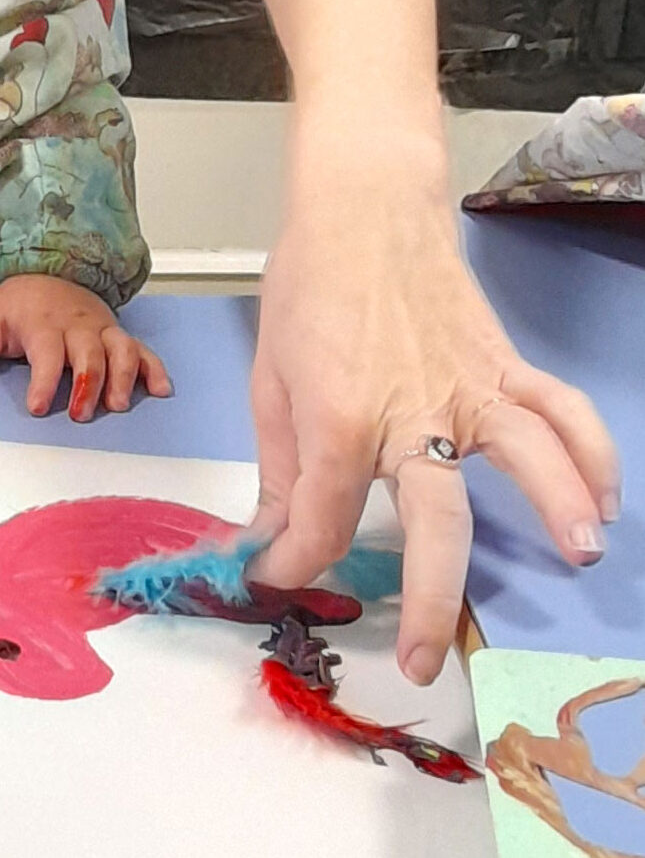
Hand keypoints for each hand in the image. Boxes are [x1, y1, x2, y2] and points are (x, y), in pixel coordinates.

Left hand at [0, 274, 172, 418]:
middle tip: (80, 414)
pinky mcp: (119, 334)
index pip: (46, 354)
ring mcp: (103, 329)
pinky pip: (143, 350)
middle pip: (89, 354)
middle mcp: (78, 326)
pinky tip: (160, 390)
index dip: (42, 381)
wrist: (47, 270)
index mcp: (44, 324)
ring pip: (121, 350)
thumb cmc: (21, 304)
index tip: (36, 406)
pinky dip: (155, 369)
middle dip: (87, 384)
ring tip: (118, 406)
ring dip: (123, 378)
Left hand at [248, 142, 622, 686]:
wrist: (360, 210)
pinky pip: (560, 413)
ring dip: (557, 509)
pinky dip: (590, 454)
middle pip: (433, 523)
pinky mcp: (502, 367)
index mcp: (338, 420)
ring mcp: (466, 389)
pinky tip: (602, 497)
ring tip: (579, 558)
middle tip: (425, 660)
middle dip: (427, 601)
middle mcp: (410, 413)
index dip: (294, 561)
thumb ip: (280, 467)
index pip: (320, 518)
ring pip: (526, 459)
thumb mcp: (269, 380)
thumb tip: (274, 537)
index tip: (276, 577)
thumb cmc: (306, 288)